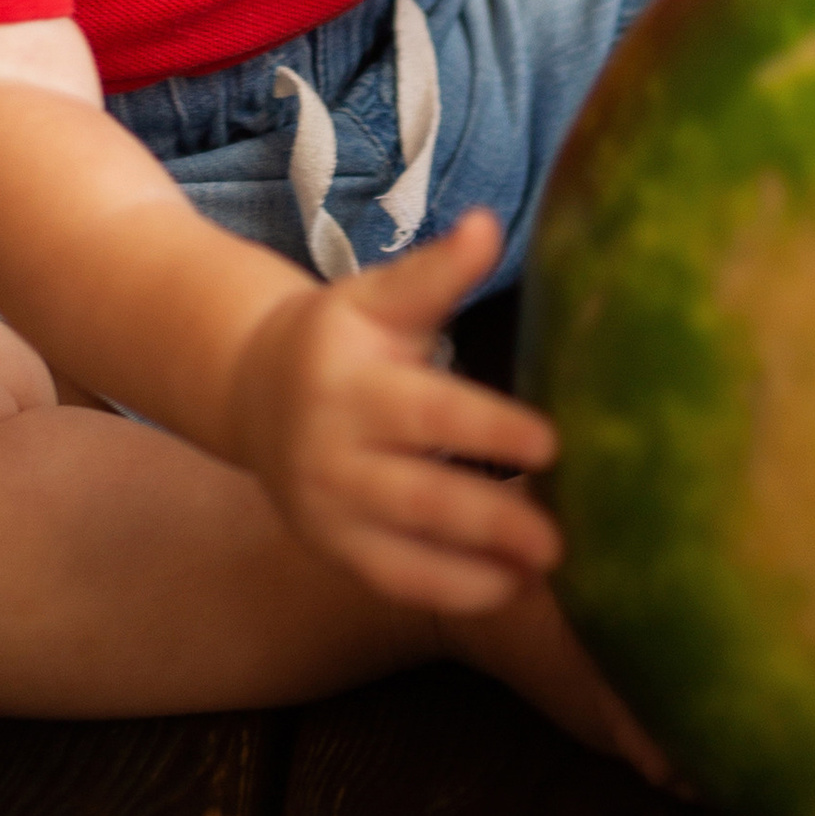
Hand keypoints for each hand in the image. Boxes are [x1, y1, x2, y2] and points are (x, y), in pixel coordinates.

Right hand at [223, 208, 564, 612]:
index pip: (428, 411)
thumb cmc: (342, 335)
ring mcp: (326, 508)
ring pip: (403, 551)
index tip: (554, 442)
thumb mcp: (380, 296)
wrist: (253, 387)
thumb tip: (487, 225)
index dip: (490, 428)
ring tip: (546, 575)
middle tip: (561, 541)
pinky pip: (391, 580)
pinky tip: (507, 589)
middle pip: (418, 495)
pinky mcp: (330, 548)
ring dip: (476, 568)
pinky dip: (448, 590)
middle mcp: (332, 451)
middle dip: (490, 520)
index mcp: (350, 381)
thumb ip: (436, 272)